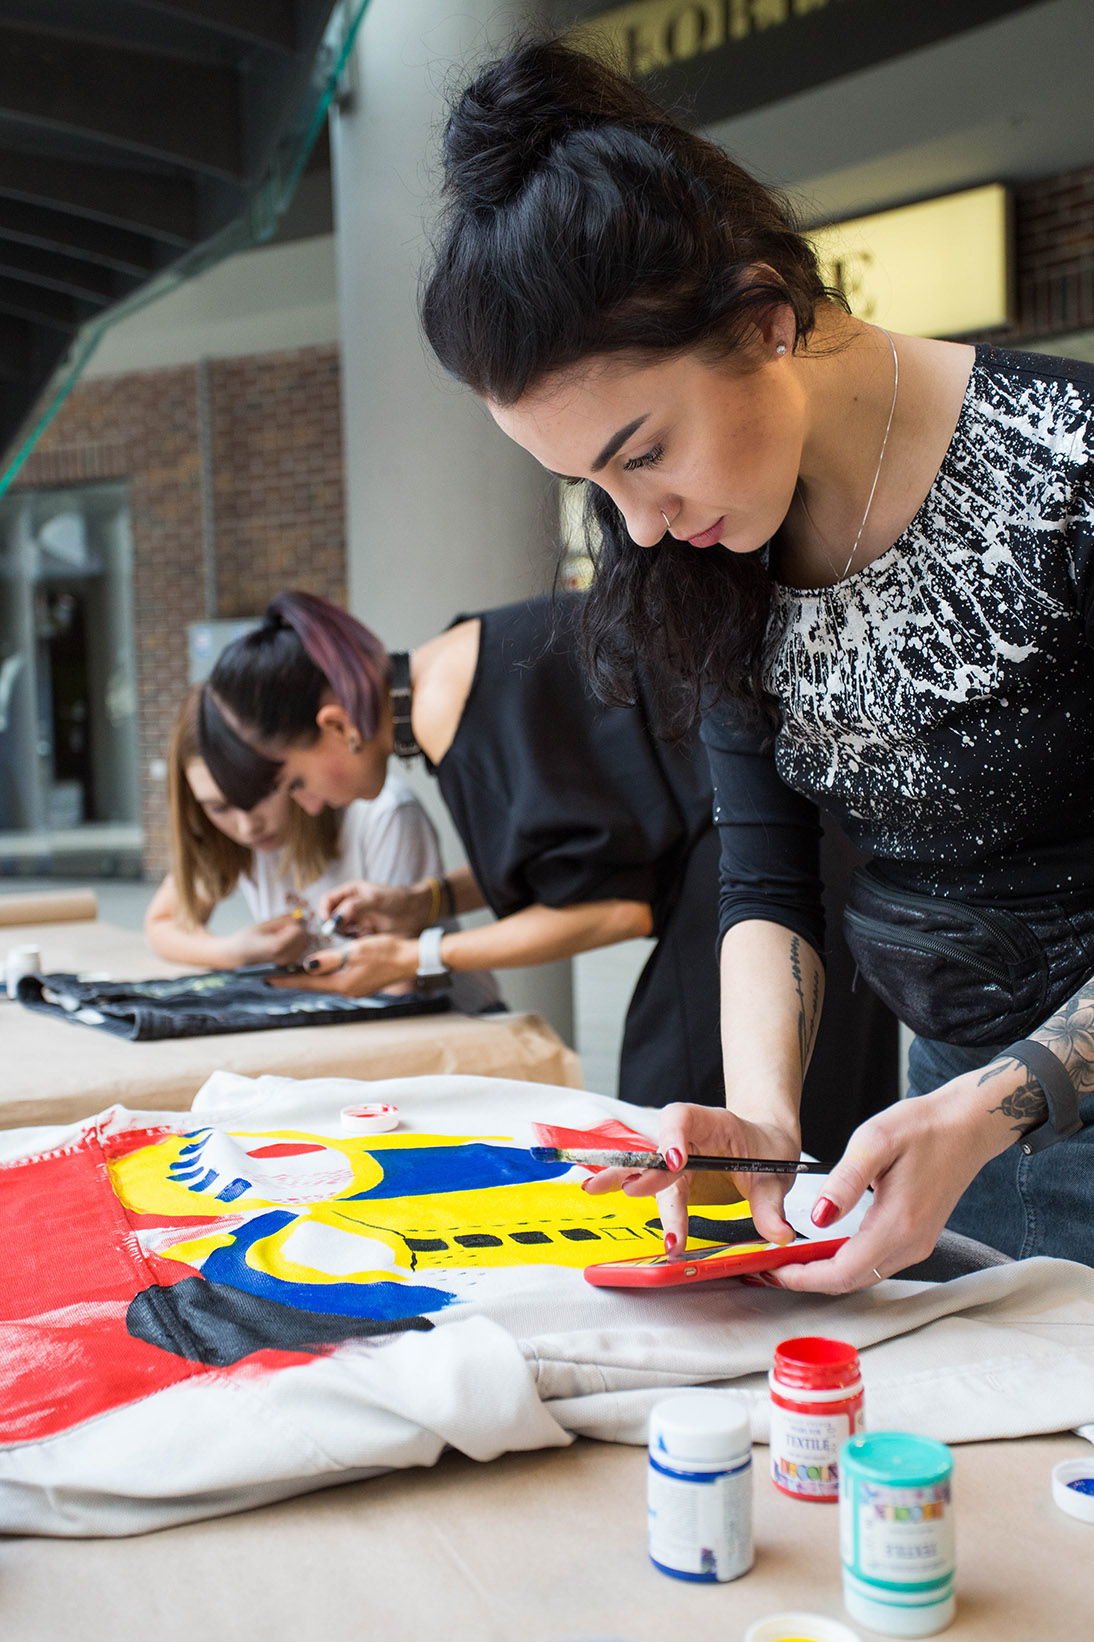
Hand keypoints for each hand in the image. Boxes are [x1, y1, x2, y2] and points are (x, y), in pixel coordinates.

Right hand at [223, 916, 311, 967]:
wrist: (234, 957)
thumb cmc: (245, 940)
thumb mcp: (262, 925)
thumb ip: (282, 920)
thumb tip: (297, 916)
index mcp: (277, 947)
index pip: (298, 931)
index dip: (291, 924)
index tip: (280, 924)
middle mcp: (283, 958)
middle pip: (302, 939)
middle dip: (294, 931)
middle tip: (278, 930)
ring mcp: (285, 965)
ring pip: (302, 945)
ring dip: (294, 938)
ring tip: (277, 937)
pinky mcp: (285, 967)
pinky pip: (298, 952)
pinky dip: (293, 945)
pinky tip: (279, 944)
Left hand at [271, 933, 415, 995]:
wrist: (411, 959)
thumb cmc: (385, 951)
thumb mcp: (354, 951)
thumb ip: (329, 959)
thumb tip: (307, 965)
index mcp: (342, 983)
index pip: (307, 981)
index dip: (287, 979)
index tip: (267, 979)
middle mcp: (346, 990)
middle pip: (314, 985)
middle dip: (294, 979)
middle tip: (274, 976)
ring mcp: (355, 989)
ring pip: (325, 983)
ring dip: (309, 978)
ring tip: (291, 972)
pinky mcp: (362, 984)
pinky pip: (337, 981)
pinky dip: (324, 976)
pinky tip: (320, 970)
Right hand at [320, 879, 427, 935]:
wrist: (418, 912)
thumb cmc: (398, 899)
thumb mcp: (375, 900)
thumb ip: (353, 907)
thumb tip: (333, 920)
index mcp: (351, 892)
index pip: (327, 900)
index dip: (324, 911)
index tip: (328, 924)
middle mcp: (351, 906)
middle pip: (331, 918)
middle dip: (333, 926)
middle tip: (341, 934)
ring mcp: (358, 921)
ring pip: (340, 931)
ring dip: (343, 936)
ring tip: (354, 938)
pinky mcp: (365, 934)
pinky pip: (352, 941)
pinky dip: (354, 943)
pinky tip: (363, 942)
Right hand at [582, 1102, 801, 1257]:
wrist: (763, 1142)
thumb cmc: (766, 1150)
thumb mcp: (775, 1177)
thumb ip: (771, 1206)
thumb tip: (779, 1233)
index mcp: (713, 1124)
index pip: (684, 1118)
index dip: (674, 1135)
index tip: (675, 1161)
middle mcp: (687, 1137)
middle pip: (657, 1147)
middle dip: (644, 1169)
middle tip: (632, 1190)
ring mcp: (674, 1155)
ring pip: (646, 1166)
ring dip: (620, 1176)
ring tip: (592, 1187)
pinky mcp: (669, 1174)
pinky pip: (649, 1181)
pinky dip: (626, 1185)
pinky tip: (597, 1190)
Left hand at [771, 1075, 1003, 1294]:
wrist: (967, 1126)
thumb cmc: (923, 1127)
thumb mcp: (874, 1141)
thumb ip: (845, 1182)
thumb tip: (818, 1218)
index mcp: (898, 1223)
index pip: (843, 1271)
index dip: (804, 1277)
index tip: (773, 1270)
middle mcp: (911, 1243)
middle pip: (852, 1281)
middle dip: (809, 1279)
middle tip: (773, 1267)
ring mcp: (918, 1244)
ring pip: (864, 1275)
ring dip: (827, 1273)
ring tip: (792, 1259)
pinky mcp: (919, 1238)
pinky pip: (877, 1263)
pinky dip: (846, 1263)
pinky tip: (826, 1248)